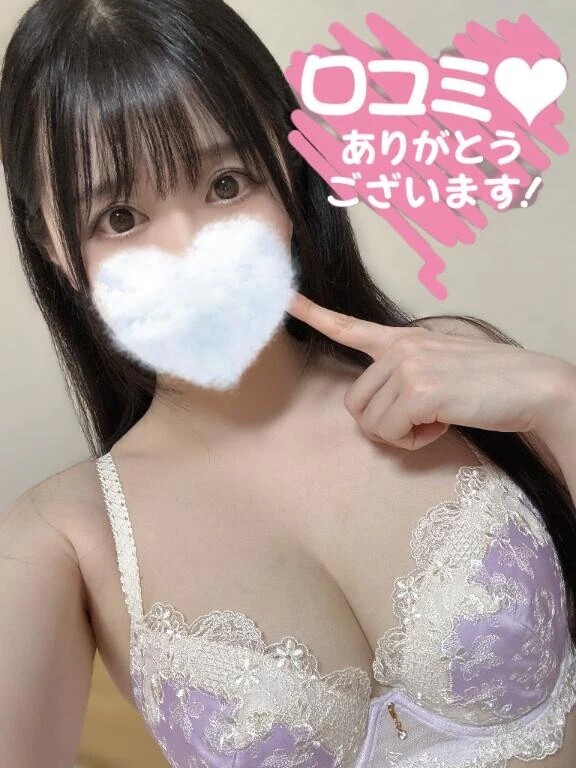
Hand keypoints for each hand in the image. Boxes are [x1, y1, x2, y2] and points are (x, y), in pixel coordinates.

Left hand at [286, 291, 571, 450]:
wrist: (533, 386)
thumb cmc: (490, 382)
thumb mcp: (441, 366)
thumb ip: (406, 375)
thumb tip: (382, 408)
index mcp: (403, 340)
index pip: (351, 327)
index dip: (316, 316)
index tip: (287, 300)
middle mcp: (399, 348)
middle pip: (355, 404)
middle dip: (384, 423)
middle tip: (422, 419)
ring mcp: (406, 367)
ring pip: (371, 424)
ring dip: (402, 434)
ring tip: (437, 418)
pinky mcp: (417, 392)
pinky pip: (392, 434)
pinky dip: (415, 442)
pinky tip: (443, 424)